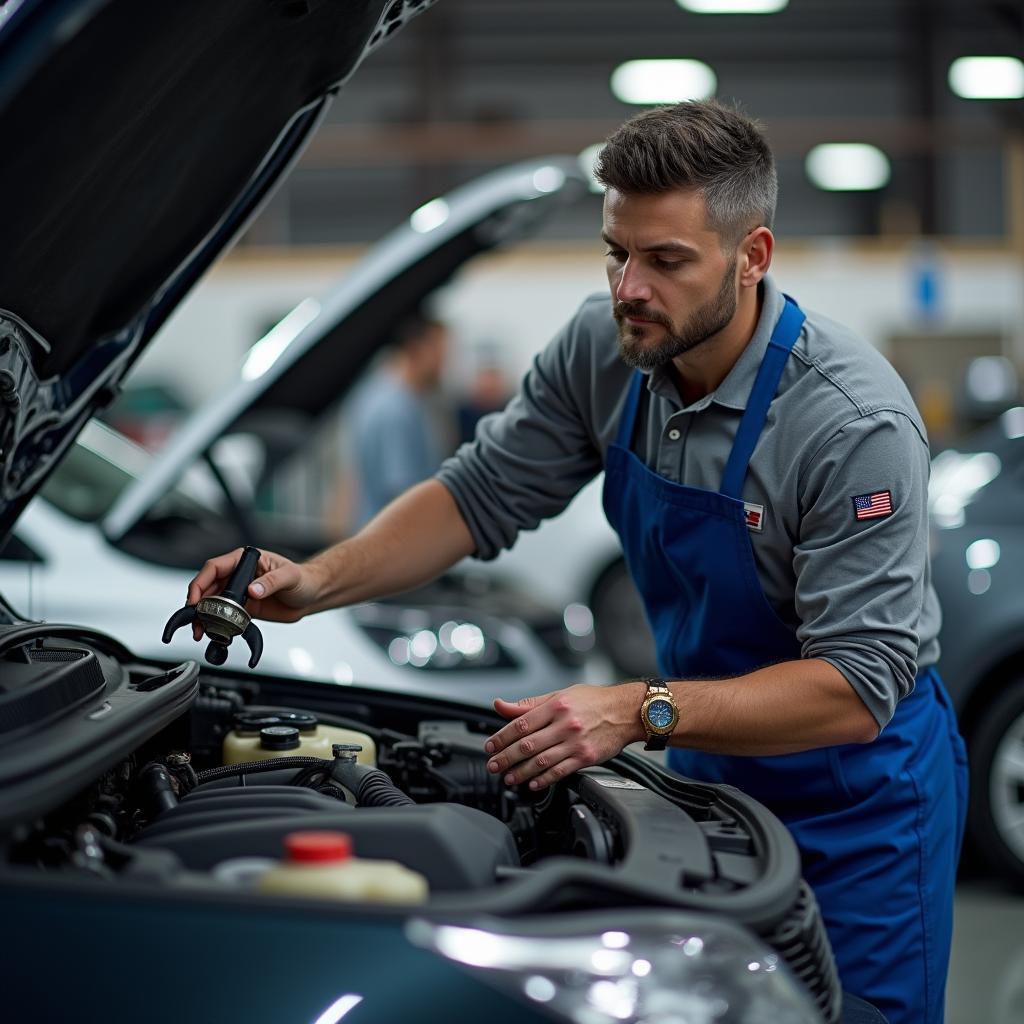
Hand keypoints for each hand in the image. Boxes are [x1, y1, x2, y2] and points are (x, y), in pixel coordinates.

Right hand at [186, 547, 322, 638]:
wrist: (312, 596)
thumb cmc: (303, 579)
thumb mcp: (290, 577)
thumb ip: (271, 582)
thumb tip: (253, 589)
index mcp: (245, 560)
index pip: (214, 567)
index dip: (200, 582)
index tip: (195, 599)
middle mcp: (238, 575)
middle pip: (207, 587)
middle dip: (197, 603)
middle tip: (195, 620)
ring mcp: (239, 591)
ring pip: (212, 602)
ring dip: (203, 616)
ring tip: (200, 630)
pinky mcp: (244, 607)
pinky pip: (224, 615)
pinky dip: (216, 623)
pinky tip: (214, 631)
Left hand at [484, 682, 644, 789]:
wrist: (626, 711)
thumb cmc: (593, 701)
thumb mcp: (560, 695)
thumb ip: (529, 704)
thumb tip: (501, 705)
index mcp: (556, 706)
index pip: (521, 723)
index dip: (502, 737)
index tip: (490, 746)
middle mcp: (565, 724)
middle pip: (527, 745)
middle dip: (506, 757)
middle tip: (493, 765)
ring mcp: (576, 743)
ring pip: (541, 761)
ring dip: (521, 772)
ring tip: (508, 778)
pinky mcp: (586, 757)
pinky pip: (560, 771)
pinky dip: (544, 779)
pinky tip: (533, 783)